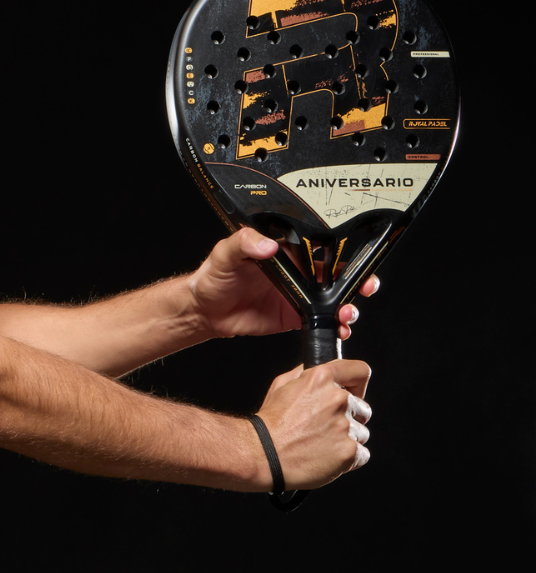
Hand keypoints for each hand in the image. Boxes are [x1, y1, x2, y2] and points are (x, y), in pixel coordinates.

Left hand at [188, 227, 378, 341]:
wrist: (205, 309)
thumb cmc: (214, 275)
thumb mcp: (226, 252)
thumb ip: (245, 242)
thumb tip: (267, 244)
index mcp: (285, 252)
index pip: (320, 249)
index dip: (343, 255)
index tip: (358, 262)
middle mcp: (296, 273)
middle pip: (335, 276)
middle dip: (358, 282)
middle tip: (367, 288)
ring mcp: (297, 296)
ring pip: (333, 300)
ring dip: (347, 307)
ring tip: (347, 315)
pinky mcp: (293, 317)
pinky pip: (320, 321)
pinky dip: (333, 326)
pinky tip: (338, 329)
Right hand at [255, 359, 371, 490]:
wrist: (263, 454)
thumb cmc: (270, 422)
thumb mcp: (281, 385)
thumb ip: (307, 375)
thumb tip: (322, 372)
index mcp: (321, 378)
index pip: (360, 371)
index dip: (357, 384)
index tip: (353, 394)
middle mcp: (337, 399)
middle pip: (363, 407)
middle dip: (350, 417)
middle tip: (326, 426)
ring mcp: (345, 426)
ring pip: (362, 432)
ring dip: (348, 438)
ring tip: (322, 444)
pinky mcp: (349, 451)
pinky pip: (362, 454)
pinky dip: (348, 458)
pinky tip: (327, 457)